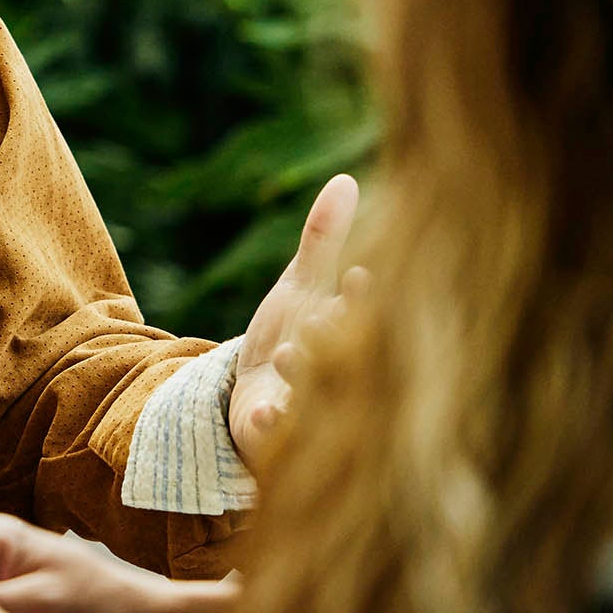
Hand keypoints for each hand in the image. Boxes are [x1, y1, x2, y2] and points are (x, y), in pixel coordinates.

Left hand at [230, 173, 364, 463]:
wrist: (252, 400)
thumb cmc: (289, 336)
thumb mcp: (301, 286)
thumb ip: (323, 239)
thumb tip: (346, 179)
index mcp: (343, 334)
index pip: (360, 317)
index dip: (360, 299)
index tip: (357, 276)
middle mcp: (334, 374)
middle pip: (341, 356)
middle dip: (334, 337)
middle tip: (323, 317)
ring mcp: (308, 407)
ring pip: (312, 394)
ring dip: (301, 374)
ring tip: (286, 352)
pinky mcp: (276, 434)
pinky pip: (278, 433)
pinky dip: (273, 422)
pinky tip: (264, 411)